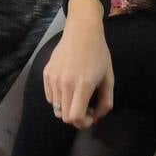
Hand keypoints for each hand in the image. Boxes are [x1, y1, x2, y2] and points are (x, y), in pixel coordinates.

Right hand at [43, 0, 114, 128]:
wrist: (82, 31)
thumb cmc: (99, 53)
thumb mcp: (109, 78)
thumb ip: (106, 101)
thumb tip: (97, 117)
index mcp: (83, 85)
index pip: (75, 117)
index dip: (84, 123)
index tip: (91, 116)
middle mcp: (65, 84)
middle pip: (64, 117)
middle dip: (76, 118)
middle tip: (86, 108)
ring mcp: (53, 78)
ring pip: (56, 108)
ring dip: (67, 108)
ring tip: (76, 97)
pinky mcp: (46, 73)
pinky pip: (50, 97)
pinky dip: (58, 98)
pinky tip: (68, 88)